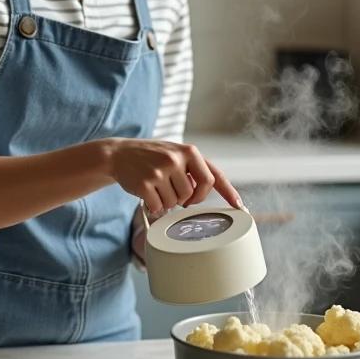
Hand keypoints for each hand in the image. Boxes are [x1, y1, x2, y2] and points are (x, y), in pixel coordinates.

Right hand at [102, 138, 242, 213]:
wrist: (120, 154)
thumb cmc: (152, 156)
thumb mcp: (175, 153)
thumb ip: (194, 169)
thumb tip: (209, 191)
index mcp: (189, 151)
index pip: (213, 177)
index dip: (228, 193)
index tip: (239, 207)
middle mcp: (176, 159)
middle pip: (192, 196)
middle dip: (182, 198)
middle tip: (169, 187)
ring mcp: (159, 171)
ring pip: (175, 203)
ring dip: (166, 201)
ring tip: (156, 186)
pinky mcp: (145, 184)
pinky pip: (158, 207)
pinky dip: (153, 206)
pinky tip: (147, 193)